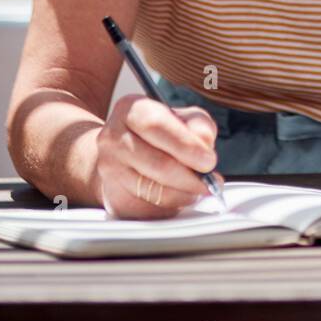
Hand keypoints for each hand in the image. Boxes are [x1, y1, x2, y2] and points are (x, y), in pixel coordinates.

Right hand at [95, 94, 220, 218]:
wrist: (121, 156)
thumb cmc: (157, 134)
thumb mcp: (180, 118)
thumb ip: (197, 124)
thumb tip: (205, 140)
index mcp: (130, 110)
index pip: (156, 126)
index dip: (186, 145)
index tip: (209, 160)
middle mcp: (112, 139)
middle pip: (157, 164)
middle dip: (191, 177)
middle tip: (210, 181)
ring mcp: (110, 171)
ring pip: (155, 192)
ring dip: (185, 194)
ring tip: (198, 189)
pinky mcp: (114, 199)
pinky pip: (151, 211)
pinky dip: (172, 207)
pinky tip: (180, 196)